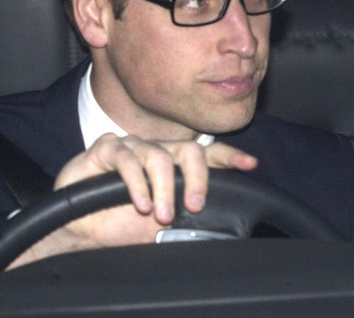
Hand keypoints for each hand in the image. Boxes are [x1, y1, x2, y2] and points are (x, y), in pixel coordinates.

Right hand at [7, 134, 257, 269]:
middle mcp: (157, 151)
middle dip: (197, 178)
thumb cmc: (122, 223)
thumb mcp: (163, 223)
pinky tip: (139, 202)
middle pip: (189, 151)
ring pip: (159, 156)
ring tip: (161, 214)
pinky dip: (136, 182)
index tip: (250, 164)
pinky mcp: (106, 149)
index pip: (208, 155)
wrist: (80, 229)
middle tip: (196, 205)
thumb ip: (187, 215)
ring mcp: (133, 146)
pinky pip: (127, 157)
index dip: (230, 157)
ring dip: (163, 188)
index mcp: (174, 165)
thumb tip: (219, 224)